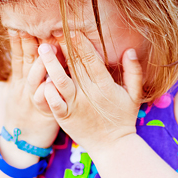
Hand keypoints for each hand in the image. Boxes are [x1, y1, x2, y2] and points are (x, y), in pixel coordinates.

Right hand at [3, 30, 60, 155]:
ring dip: (41, 63)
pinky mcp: (44, 112)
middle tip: (34, 25)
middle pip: (26, 61)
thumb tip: (27, 48)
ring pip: (34, 79)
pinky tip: (51, 81)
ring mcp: (33, 100)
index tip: (18, 21)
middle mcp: (24, 87)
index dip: (18, 39)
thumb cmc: (24, 112)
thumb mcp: (17, 90)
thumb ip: (23, 70)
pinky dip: (46, 91)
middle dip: (30, 43)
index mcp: (20, 80)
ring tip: (47, 48)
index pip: (18, 54)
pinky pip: (44, 101)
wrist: (20, 142)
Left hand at [38, 32, 142, 151]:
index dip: (82, 45)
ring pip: (61, 81)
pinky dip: (48, 92)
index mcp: (105, 85)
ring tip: (42, 49)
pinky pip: (54, 103)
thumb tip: (130, 50)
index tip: (72, 30)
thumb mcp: (135, 95)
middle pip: (75, 66)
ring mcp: (76, 106)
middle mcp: (89, 94)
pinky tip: (42, 79)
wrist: (113, 146)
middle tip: (52, 32)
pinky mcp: (65, 117)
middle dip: (64, 48)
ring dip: (51, 65)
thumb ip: (133, 72)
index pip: (92, 60)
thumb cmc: (123, 118)